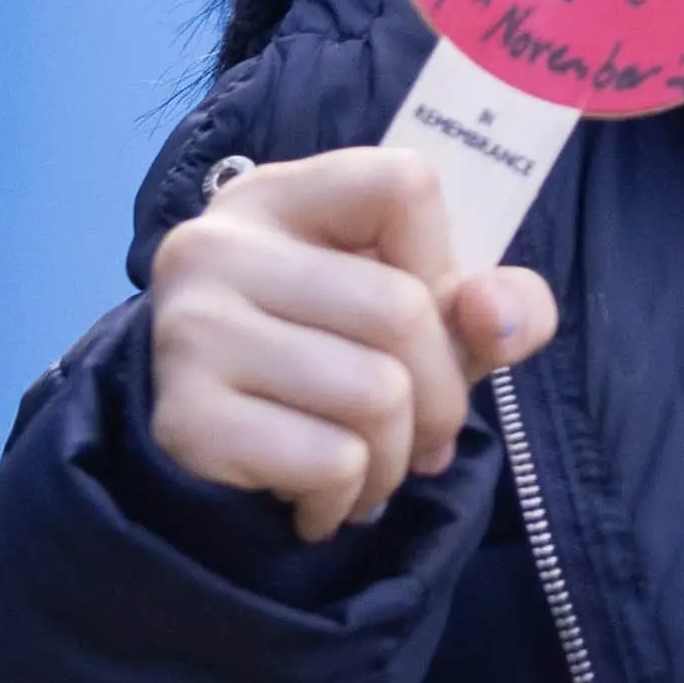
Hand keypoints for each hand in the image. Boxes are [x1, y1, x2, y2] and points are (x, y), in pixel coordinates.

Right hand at [140, 144, 560, 540]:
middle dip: (442, 398)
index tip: (426, 313)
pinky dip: (347, 497)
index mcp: (280, 196)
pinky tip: (321, 496)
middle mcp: (219, 246)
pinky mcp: (185, 418)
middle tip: (423, 436)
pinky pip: (331, 462)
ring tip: (370, 467)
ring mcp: (192, 329)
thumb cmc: (335, 357)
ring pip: (374, 395)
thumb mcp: (430, 314)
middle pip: (402, 310)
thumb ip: (499, 303)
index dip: (444, 261)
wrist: (214, 446)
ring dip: (397, 458)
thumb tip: (495, 315)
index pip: (406, 185)